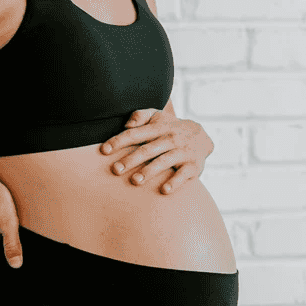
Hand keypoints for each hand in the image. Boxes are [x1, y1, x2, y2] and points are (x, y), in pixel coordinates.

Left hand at [99, 108, 213, 194]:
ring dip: (149, 171)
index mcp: (158, 128)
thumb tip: (127, 124)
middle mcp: (170, 139)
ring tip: (135, 181)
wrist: (202, 136)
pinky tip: (163, 190)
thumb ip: (141, 116)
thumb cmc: (170, 129)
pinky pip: (184, 174)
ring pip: (164, 161)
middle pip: (147, 149)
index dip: (119, 141)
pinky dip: (175, 182)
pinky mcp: (193, 166)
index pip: (135, 134)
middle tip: (115, 170)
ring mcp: (182, 152)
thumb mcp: (157, 117)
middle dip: (130, 159)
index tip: (104, 150)